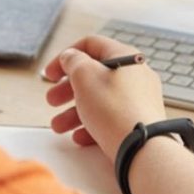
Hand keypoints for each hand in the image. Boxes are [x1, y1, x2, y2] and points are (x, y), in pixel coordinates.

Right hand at [43, 35, 166, 162]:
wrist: (141, 148)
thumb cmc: (115, 109)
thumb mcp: (84, 76)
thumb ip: (73, 61)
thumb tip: (71, 57)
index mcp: (124, 56)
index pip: (91, 45)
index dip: (66, 57)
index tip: (51, 74)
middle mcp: (135, 75)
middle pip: (93, 75)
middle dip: (67, 89)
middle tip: (52, 100)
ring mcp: (140, 99)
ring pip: (100, 100)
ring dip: (74, 112)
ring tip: (59, 126)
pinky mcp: (139, 122)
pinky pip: (111, 119)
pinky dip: (92, 125)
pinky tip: (79, 137)